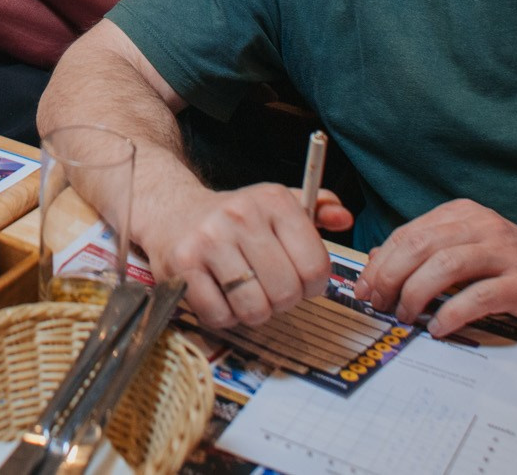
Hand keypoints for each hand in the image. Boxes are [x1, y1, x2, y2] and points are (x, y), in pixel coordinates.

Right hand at [137, 182, 354, 329]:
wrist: (171, 211)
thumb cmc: (233, 217)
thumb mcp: (275, 204)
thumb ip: (316, 210)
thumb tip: (345, 218)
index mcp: (273, 201)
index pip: (316, 267)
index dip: (313, 286)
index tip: (299, 281)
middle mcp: (241, 215)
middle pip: (286, 293)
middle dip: (282, 301)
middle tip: (268, 289)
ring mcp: (209, 240)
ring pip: (254, 309)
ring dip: (253, 312)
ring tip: (243, 293)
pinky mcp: (182, 264)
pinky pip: (219, 316)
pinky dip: (223, 316)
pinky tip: (218, 294)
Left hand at [354, 198, 516, 338]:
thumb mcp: (471, 250)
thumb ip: (429, 253)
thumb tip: (377, 263)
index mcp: (464, 215)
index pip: (408, 234)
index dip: (380, 263)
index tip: (364, 289)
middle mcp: (483, 226)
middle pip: (420, 246)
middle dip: (389, 277)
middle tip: (377, 305)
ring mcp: (505, 253)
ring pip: (443, 267)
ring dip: (414, 295)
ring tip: (405, 317)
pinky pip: (476, 297)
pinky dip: (450, 314)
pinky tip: (438, 329)